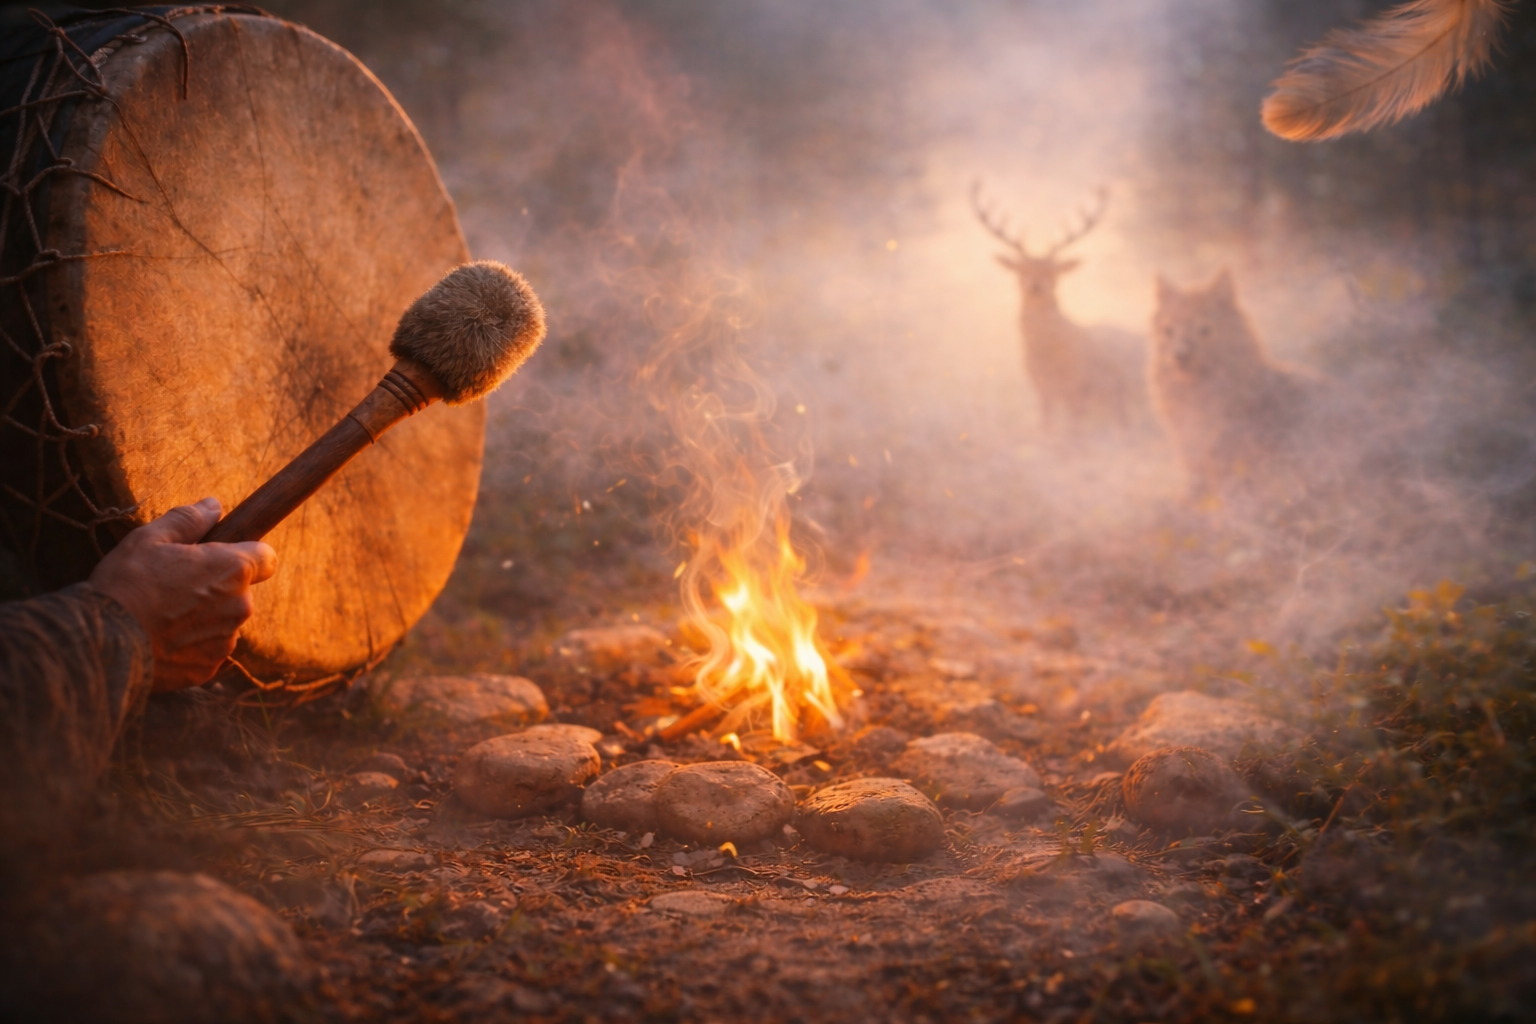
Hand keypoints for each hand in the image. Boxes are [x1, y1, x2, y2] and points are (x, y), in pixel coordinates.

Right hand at [88, 498, 277, 690]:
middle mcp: (239, 606)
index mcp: (232, 570)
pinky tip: (161, 640)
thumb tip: (213, 506)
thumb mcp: (150, 538)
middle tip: (175, 588)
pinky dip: (190, 645)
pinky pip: (207, 650)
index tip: (222, 558)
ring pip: (223, 622)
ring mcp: (226, 640)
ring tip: (163, 617)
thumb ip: (188, 520)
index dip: (246, 556)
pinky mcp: (209, 668)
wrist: (102, 642)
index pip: (266, 558)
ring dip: (204, 619)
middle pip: (240, 592)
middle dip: (216, 589)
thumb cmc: (126, 584)